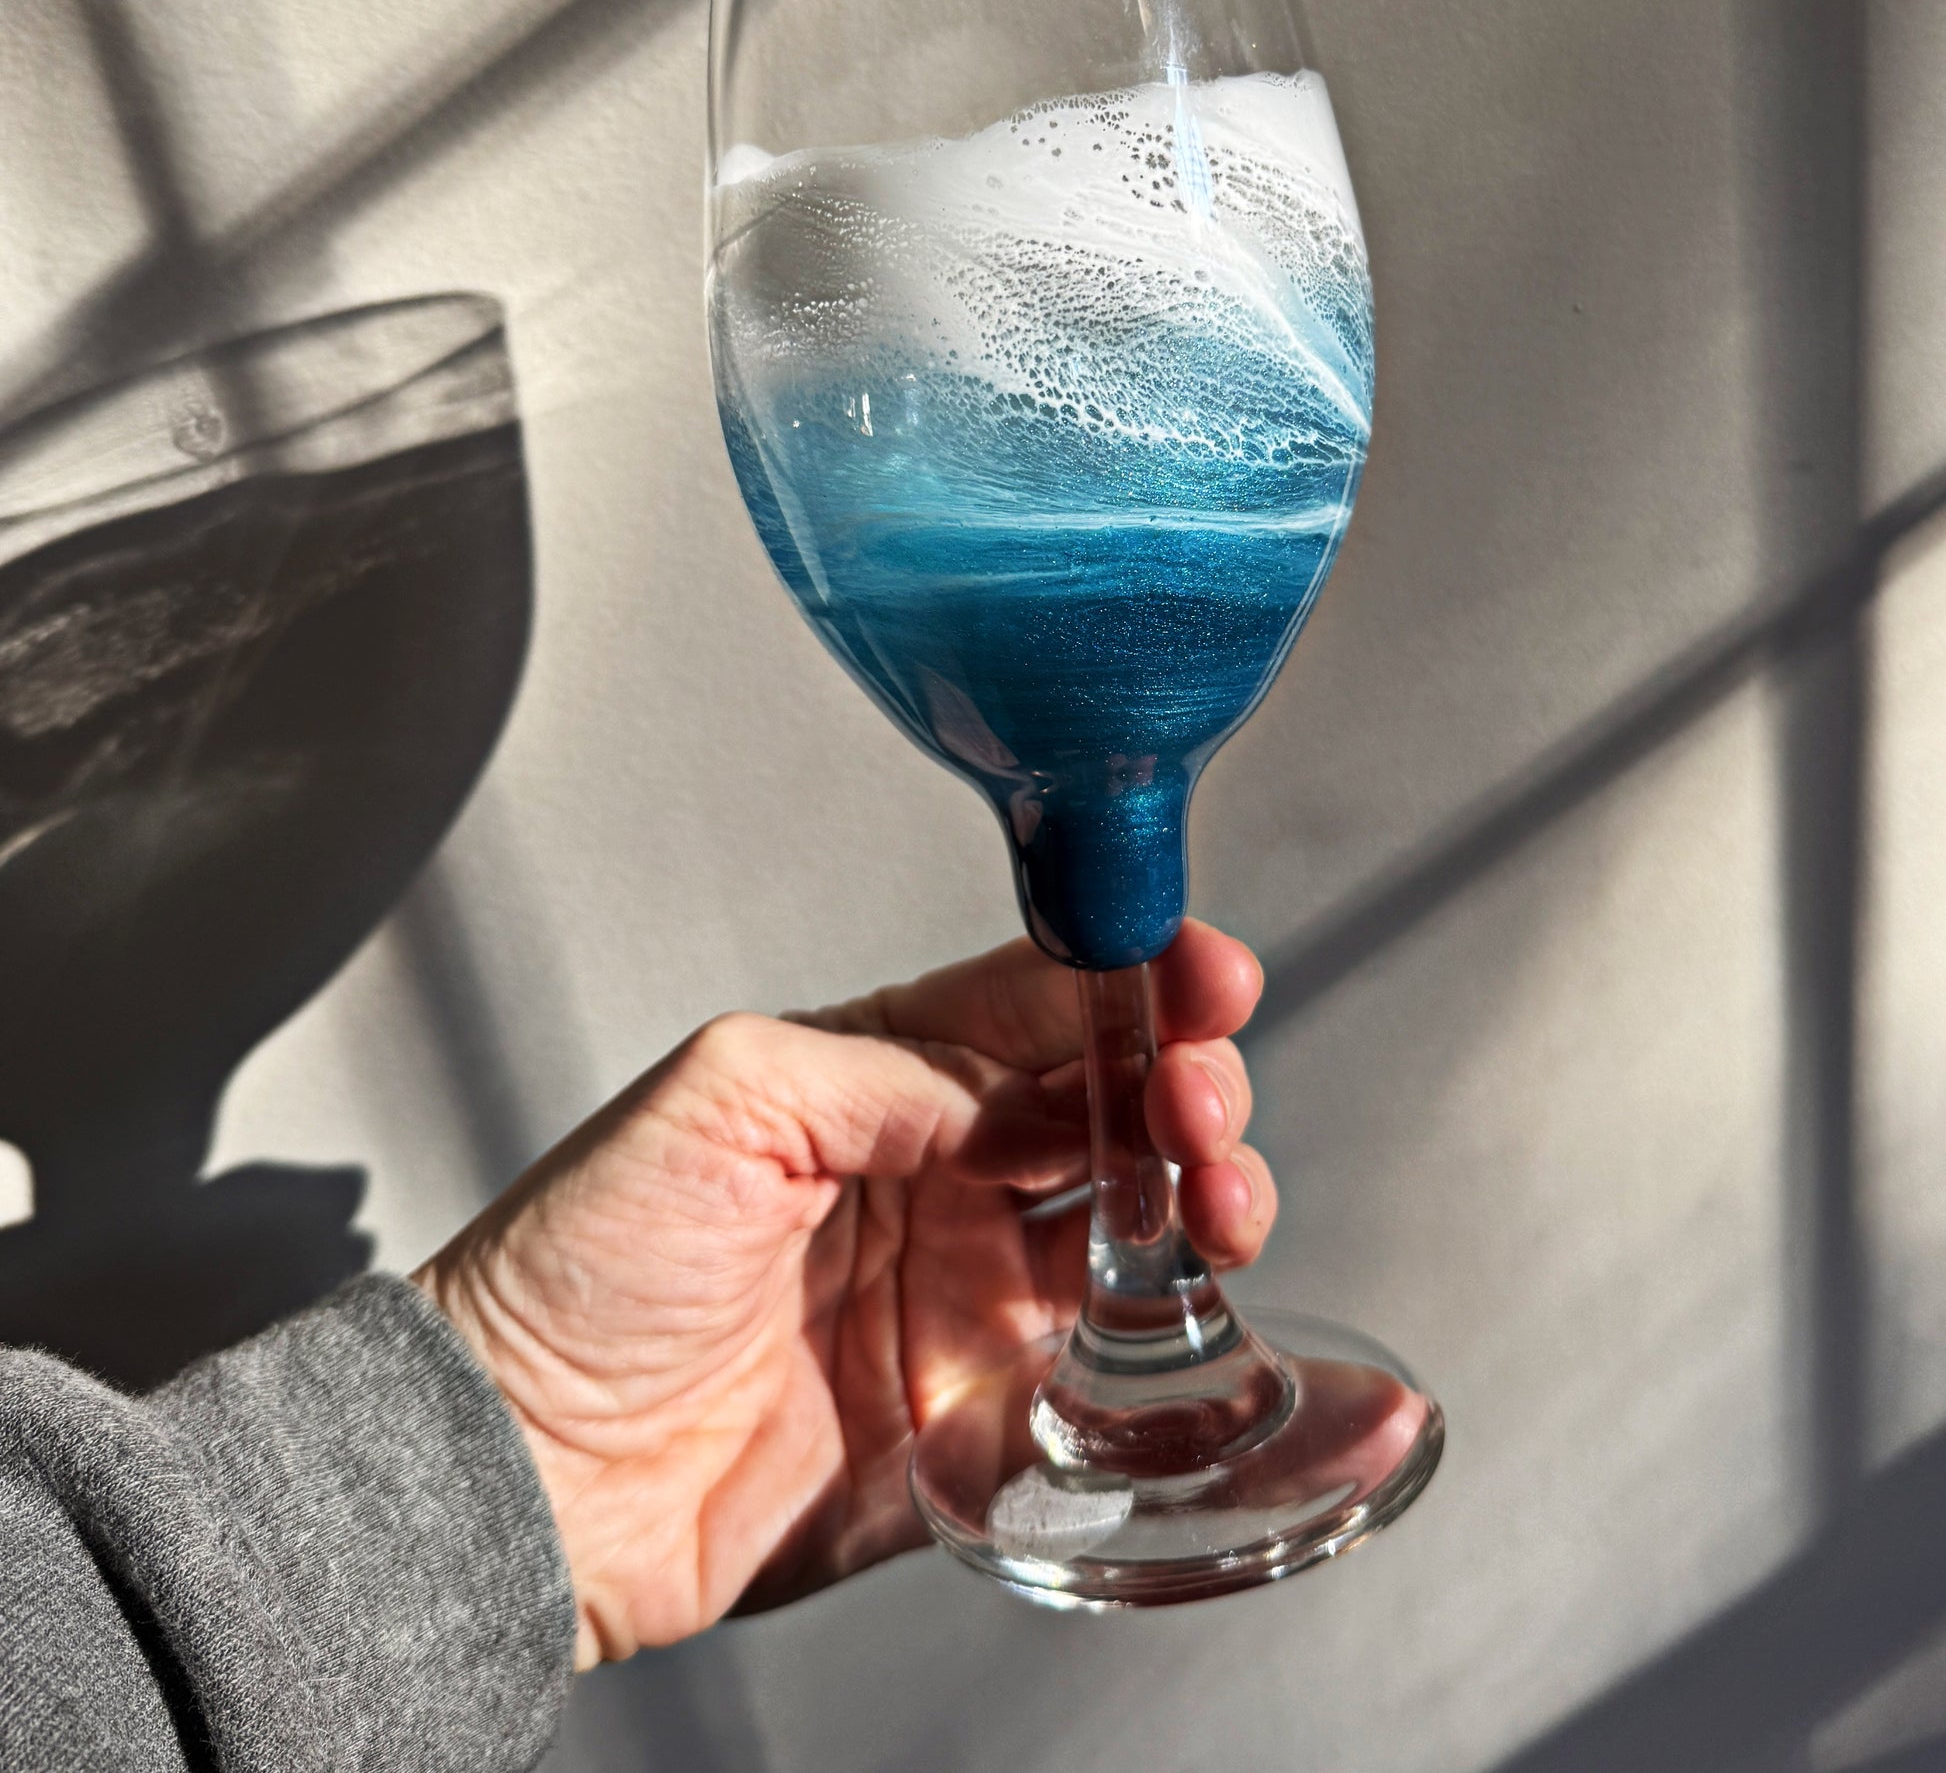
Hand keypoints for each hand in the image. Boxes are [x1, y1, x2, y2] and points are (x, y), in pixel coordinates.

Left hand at [414, 920, 1272, 1662]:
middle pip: (1104, 1112)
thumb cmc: (577, 1269)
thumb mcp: (721, 1096)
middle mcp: (931, 1179)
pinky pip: (1110, 1374)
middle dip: (1182, 1088)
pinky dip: (1185, 1338)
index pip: (1030, 1007)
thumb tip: (1013, 1093)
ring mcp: (959, 1300)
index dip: (1128, 983)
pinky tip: (1217, 1306)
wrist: (526, 1472)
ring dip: (1203, 1198)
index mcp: (870, 1079)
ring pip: (1131, 1229)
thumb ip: (886, 1071)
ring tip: (1220, 1201)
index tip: (1200, 975)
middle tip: (1201, 1105)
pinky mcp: (975, 1420)